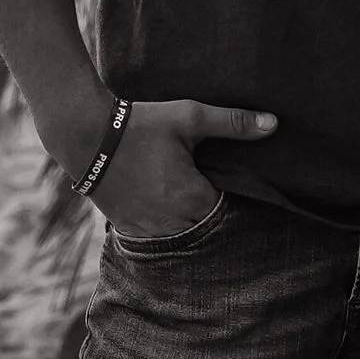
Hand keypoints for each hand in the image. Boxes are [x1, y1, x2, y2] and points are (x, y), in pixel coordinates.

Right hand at [94, 97, 275, 237]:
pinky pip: (156, 240)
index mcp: (192, 198)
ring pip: (181, 239)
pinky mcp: (127, 228)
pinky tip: (166, 213)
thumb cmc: (141, 124)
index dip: (232, 202)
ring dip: (189, 227)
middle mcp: (172, 222)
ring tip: (188, 205)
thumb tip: (274, 125)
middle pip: (206, 230)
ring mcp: (147, 229)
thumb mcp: (189, 117)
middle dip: (211, 216)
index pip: (228, 214)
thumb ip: (232, 123)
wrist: (85, 134)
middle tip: (210, 194)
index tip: (230, 186)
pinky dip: (165, 231)